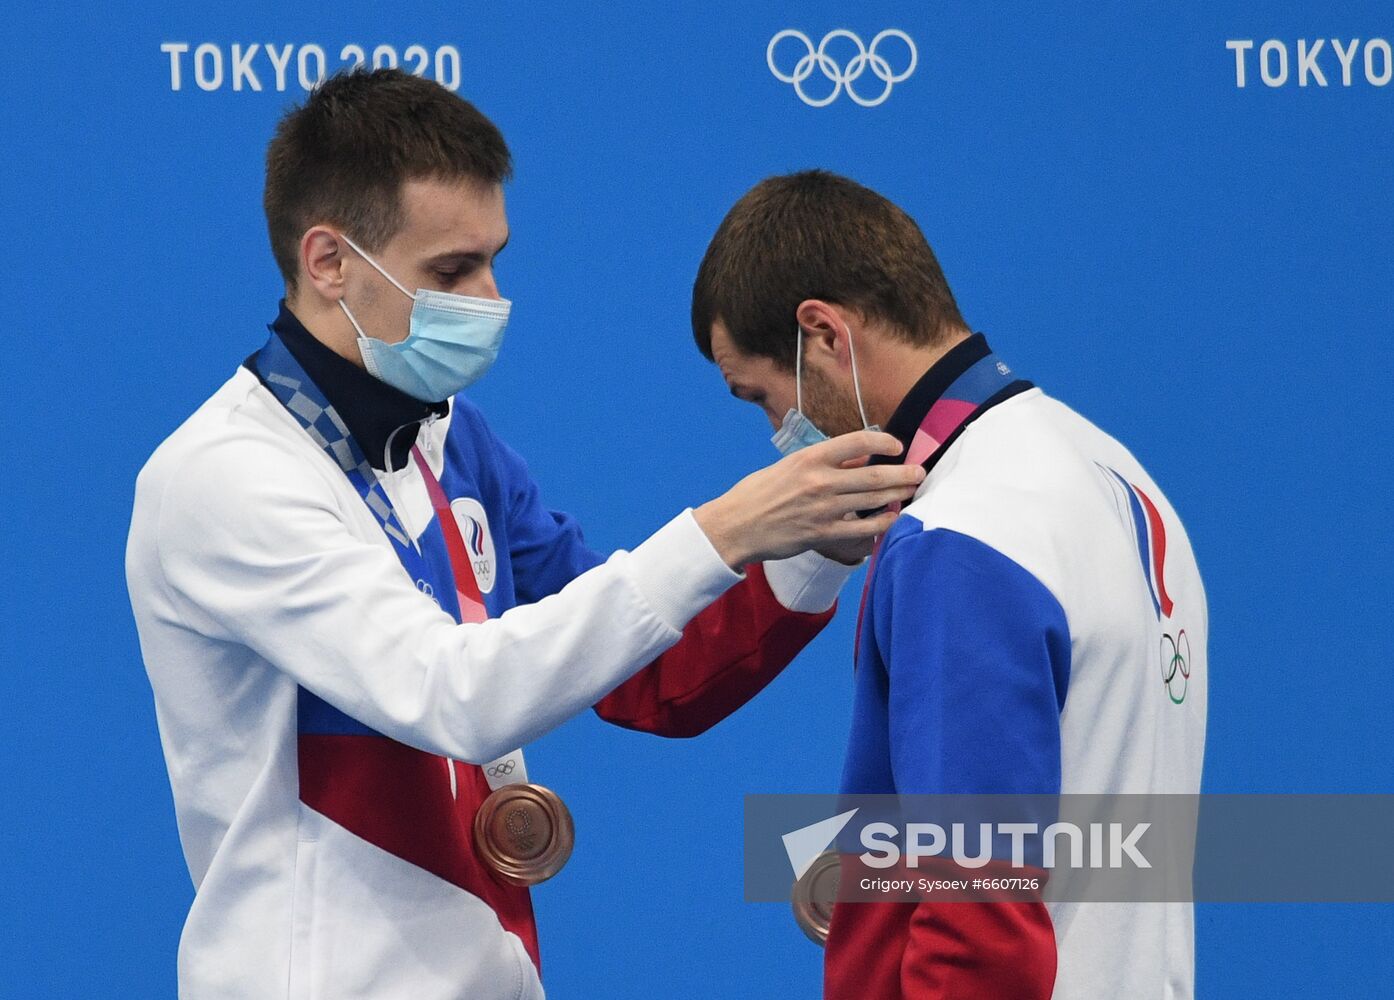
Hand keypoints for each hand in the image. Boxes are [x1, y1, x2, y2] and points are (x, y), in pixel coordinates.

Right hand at [693, 431, 923, 569]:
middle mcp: (818, 482)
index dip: (883, 442)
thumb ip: (823, 463)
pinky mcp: (822, 534)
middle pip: (873, 476)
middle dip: (903, 474)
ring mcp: (822, 510)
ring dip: (898, 496)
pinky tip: (893, 518)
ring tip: (912, 491)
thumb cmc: (759, 493)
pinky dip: (882, 524)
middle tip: (920, 472)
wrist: (735, 526)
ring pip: (872, 501)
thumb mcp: (788, 467)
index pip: (856, 442)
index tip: (897, 445)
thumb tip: (857, 460)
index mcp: (809, 458)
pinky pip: (862, 530)